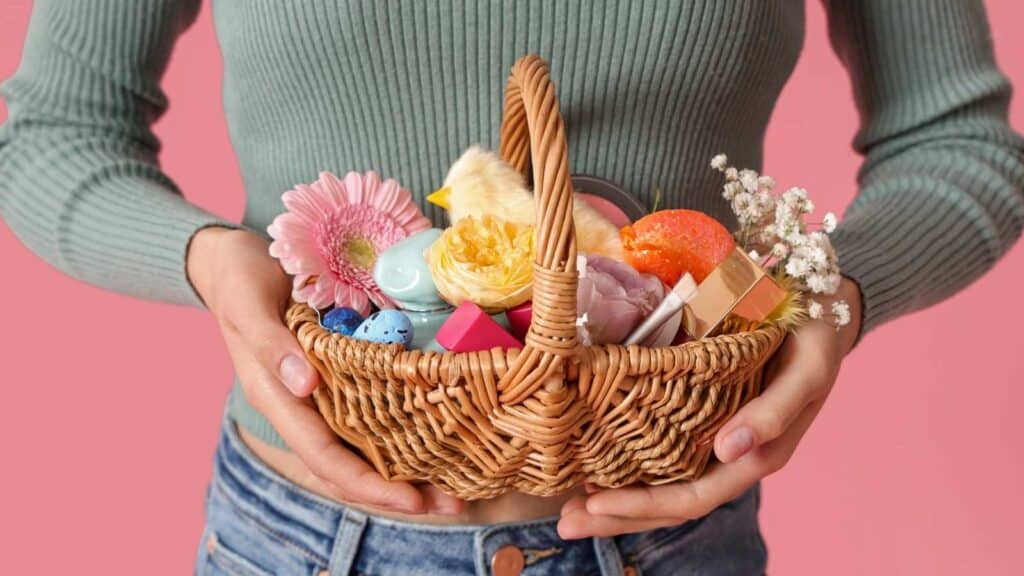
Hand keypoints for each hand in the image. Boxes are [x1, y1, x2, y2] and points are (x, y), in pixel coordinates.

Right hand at [187, 227, 462, 514]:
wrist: (235, 259)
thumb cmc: (240, 280)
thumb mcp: (248, 304)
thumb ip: (271, 344)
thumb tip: (306, 385)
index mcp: (280, 400)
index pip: (327, 458)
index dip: (369, 484)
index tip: (412, 499)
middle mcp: (306, 406)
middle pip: (355, 466)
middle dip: (402, 491)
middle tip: (457, 503)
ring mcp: (327, 393)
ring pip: (371, 446)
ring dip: (414, 468)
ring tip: (462, 482)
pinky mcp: (345, 374)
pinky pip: (379, 412)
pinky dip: (411, 428)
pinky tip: (446, 433)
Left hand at [557, 278, 862, 538]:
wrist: (823, 307)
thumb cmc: (815, 339)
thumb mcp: (808, 370)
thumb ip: (774, 413)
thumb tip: (728, 451)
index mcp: (756, 455)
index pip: (694, 497)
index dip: (645, 506)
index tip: (595, 504)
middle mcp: (731, 457)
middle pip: (670, 504)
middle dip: (618, 517)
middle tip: (565, 522)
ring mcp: (715, 441)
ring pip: (662, 485)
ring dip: (617, 501)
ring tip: (569, 509)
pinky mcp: (701, 418)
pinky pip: (662, 454)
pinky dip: (628, 466)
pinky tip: (595, 467)